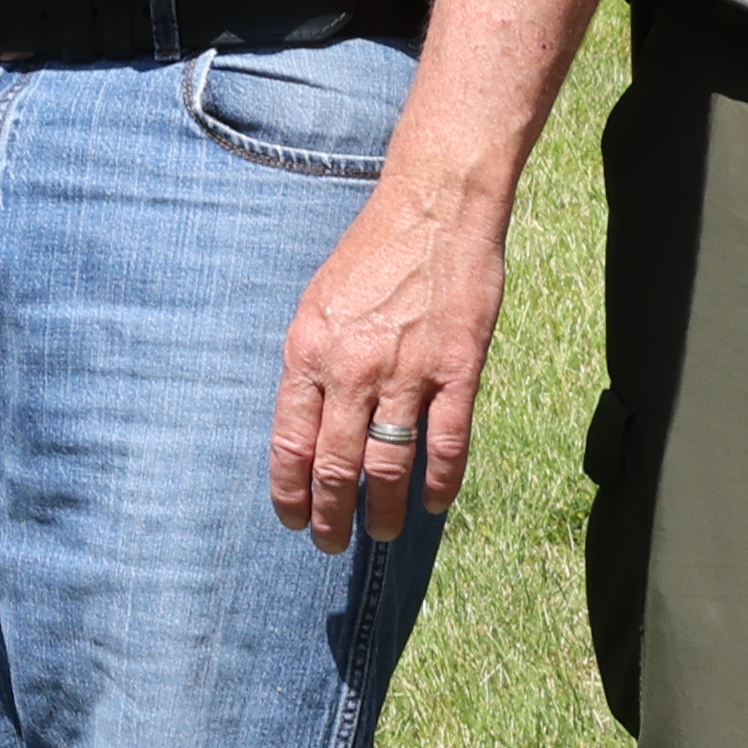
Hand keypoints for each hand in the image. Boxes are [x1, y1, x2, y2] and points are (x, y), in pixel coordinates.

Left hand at [271, 172, 511, 547]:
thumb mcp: (319, 304)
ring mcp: (407, 371)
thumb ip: (313, 364)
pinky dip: (438, 482)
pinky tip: (430, 503)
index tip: (293, 519)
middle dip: (330, 515)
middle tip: (332, 542)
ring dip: (381, 509)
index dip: (290, 492)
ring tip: (379, 532)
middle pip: (334, 465)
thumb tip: (308, 424)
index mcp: (308, 351)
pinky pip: (446, 443)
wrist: (434, 205)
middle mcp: (352, 368)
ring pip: (388, 464)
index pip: (289, 444)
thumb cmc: (373, 253)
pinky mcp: (458, 369)